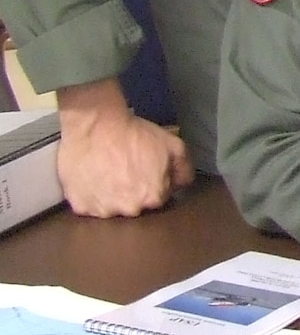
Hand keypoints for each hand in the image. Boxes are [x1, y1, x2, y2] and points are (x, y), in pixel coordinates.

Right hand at [54, 78, 192, 216]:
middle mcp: (129, 209)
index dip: (152, 182)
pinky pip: (88, 206)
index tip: (144, 170)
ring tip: (107, 172)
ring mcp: (102, 210)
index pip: (158, 198)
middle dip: (132, 191)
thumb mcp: (174, 146)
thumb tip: (180, 185)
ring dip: (110, 195)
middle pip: (134, 206)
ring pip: (110, 207)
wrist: (97, 124)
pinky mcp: (79, 205)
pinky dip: (90, 195)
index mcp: (153, 197)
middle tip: (125, 169)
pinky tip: (93, 177)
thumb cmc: (135, 133)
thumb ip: (184, 171)